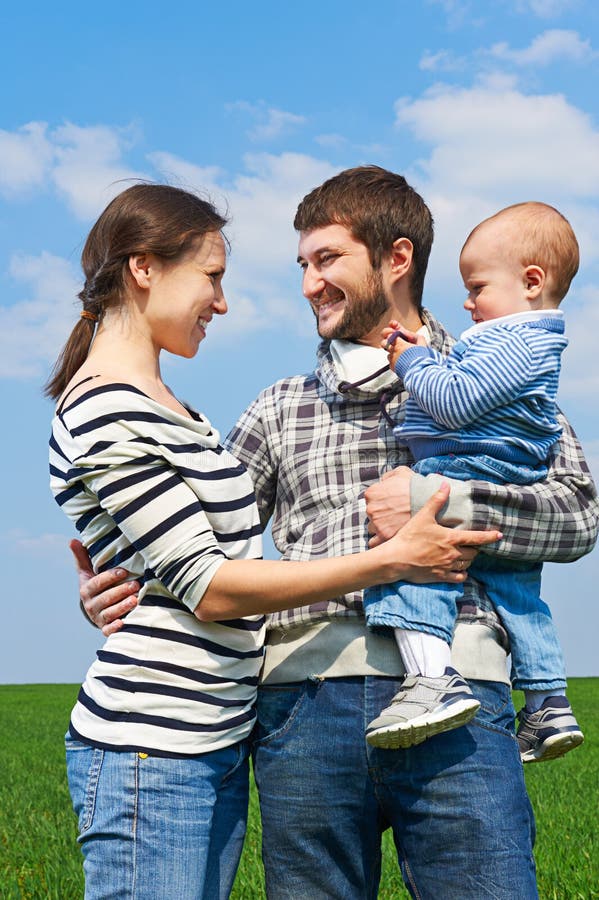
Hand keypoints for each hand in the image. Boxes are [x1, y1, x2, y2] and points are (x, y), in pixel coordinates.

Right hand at [70, 539, 138, 635]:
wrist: (96, 608)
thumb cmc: (96, 584)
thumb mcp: (87, 571)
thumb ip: (82, 557)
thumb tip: (72, 540)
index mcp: (86, 589)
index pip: (97, 583)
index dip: (110, 577)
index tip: (123, 571)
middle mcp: (91, 605)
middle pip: (105, 598)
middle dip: (120, 591)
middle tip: (135, 585)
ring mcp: (97, 617)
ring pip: (109, 613)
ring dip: (122, 607)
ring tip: (135, 600)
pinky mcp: (105, 628)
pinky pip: (108, 630)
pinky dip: (114, 628)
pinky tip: (123, 623)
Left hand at [366, 466, 412, 546]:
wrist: (427, 502)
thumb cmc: (415, 486)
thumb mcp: (401, 472)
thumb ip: (388, 476)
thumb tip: (383, 481)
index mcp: (371, 493)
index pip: (371, 499)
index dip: (382, 501)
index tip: (391, 503)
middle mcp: (370, 509)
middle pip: (372, 514)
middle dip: (381, 515)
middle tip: (395, 515)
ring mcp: (377, 523)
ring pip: (373, 528)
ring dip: (381, 527)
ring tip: (395, 526)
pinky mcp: (384, 536)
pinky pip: (375, 542)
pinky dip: (380, 540)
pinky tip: (390, 537)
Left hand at [381, 319, 425, 369]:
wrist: (419, 373)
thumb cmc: (421, 359)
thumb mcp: (422, 345)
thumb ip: (417, 338)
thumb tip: (415, 336)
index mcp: (400, 344)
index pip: (390, 335)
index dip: (393, 335)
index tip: (398, 337)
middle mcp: (394, 351)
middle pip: (384, 343)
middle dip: (388, 342)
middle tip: (395, 344)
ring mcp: (392, 360)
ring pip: (388, 353)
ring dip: (393, 353)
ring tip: (401, 355)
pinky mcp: (393, 367)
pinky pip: (391, 362)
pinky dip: (395, 361)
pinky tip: (402, 362)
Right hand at [382, 482, 501, 583]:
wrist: (396, 559)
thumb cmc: (409, 536)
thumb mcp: (423, 516)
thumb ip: (437, 501)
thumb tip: (446, 485)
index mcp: (451, 538)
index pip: (477, 538)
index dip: (490, 537)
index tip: (499, 535)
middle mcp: (453, 554)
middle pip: (474, 553)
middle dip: (475, 548)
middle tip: (471, 544)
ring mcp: (447, 567)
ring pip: (468, 564)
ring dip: (469, 559)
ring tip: (465, 554)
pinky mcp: (441, 577)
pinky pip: (459, 578)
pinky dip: (462, 573)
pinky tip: (459, 569)